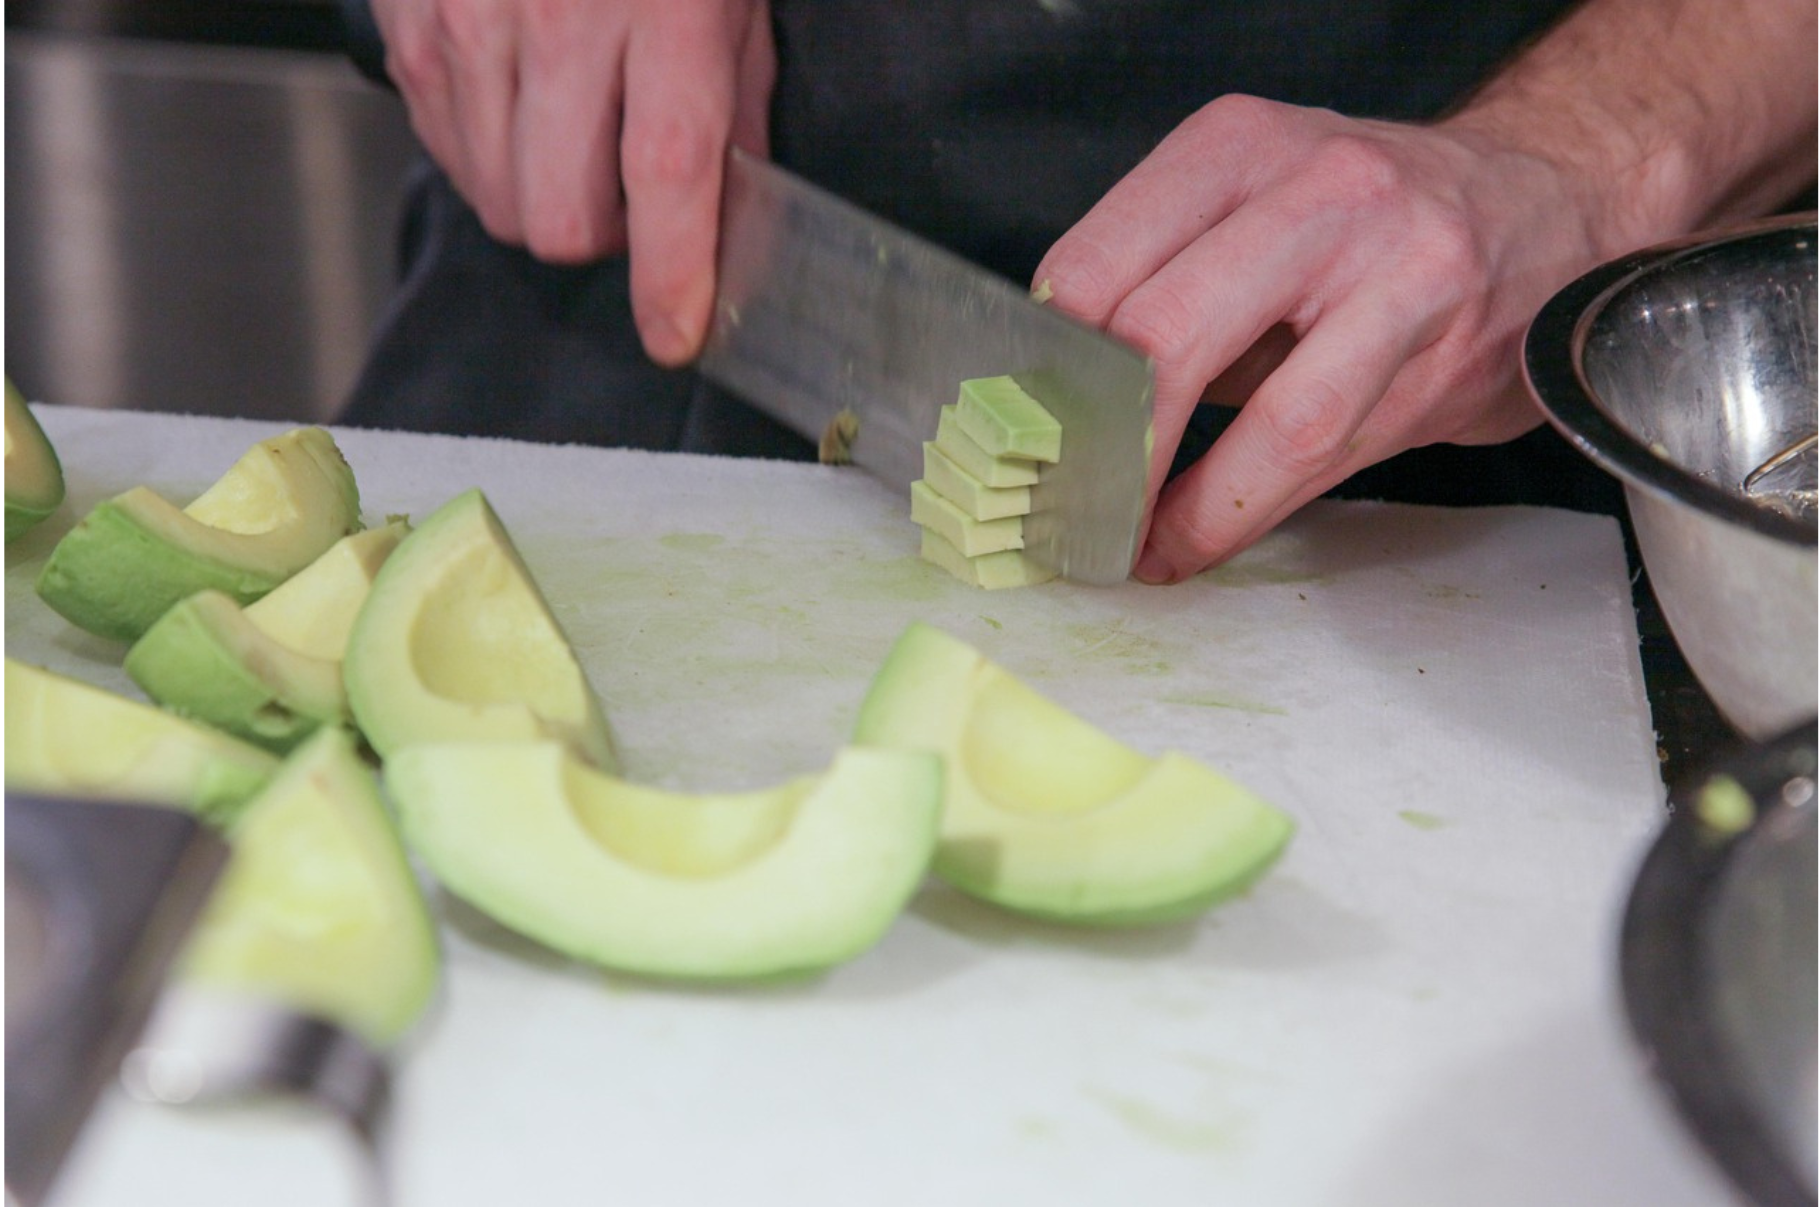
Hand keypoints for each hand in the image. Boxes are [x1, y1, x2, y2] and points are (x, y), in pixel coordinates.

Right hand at [373, 0, 774, 364]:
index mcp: (662, 12)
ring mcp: (468, 26)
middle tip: (632, 194)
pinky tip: (524, 103)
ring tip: (577, 131)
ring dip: (546, 196)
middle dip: (603, 237)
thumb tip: (738, 216)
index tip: (676, 332)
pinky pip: (447, 152)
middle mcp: (556, 23)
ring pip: (498, 202)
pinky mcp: (412, 27)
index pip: (667, 177)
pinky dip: (491, 155)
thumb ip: (740, 102)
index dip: (672, 274)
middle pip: (559, 221)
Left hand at [1033, 95, 1604, 582]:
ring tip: (1133, 545)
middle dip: (1102, 449)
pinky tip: (1196, 537)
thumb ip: (1164, 284)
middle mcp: (1317, 190)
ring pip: (1265, 414)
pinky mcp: (1443, 350)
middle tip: (1064, 506)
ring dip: (1180, 504)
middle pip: (1165, 334)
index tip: (1022, 435)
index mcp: (1236, 147)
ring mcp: (1396, 267)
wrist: (1546, 201)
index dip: (1045, 372)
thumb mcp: (1255, 207)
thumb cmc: (1369, 224)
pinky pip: (1323, 452)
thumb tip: (1061, 399)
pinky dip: (1242, 511)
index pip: (1095, 264)